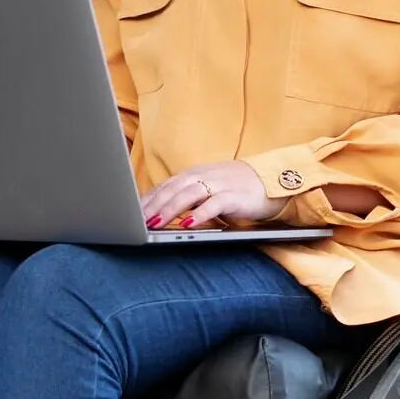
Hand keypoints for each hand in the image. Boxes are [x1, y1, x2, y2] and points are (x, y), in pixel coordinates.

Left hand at [139, 160, 289, 229]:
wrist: (271, 181)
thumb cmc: (235, 188)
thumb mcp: (207, 190)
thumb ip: (185, 198)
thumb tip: (158, 213)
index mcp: (193, 174)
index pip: (164, 186)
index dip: (146, 200)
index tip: (129, 215)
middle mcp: (203, 176)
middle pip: (172, 189)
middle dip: (151, 206)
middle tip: (135, 221)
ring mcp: (219, 185)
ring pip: (188, 195)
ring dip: (170, 210)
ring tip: (155, 223)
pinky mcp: (234, 196)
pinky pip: (214, 204)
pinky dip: (200, 213)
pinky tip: (189, 223)